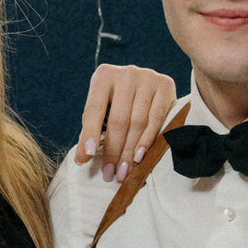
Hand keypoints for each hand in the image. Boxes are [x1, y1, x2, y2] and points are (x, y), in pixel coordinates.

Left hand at [75, 63, 176, 181]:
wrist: (148, 84)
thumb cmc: (118, 102)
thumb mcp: (101, 111)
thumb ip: (90, 132)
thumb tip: (81, 159)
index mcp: (103, 76)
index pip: (94, 109)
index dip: (90, 133)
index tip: (87, 156)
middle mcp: (126, 73)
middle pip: (118, 119)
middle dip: (113, 150)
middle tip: (110, 174)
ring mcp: (148, 77)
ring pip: (138, 122)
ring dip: (130, 151)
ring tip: (124, 171)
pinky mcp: (166, 86)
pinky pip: (156, 119)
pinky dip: (147, 140)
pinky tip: (140, 156)